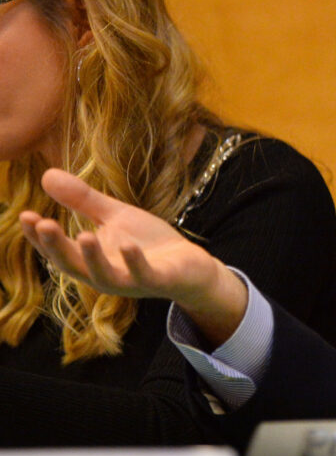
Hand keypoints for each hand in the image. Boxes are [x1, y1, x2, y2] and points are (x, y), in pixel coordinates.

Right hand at [19, 168, 248, 344]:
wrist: (190, 264)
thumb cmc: (148, 242)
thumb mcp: (114, 216)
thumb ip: (82, 201)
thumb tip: (46, 174)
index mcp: (89, 260)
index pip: (58, 250)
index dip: (40, 237)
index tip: (25, 215)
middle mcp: (104, 275)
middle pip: (73, 265)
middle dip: (57, 246)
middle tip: (43, 223)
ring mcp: (131, 281)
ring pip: (104, 276)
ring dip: (93, 258)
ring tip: (83, 235)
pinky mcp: (158, 280)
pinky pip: (143, 275)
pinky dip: (134, 262)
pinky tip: (128, 246)